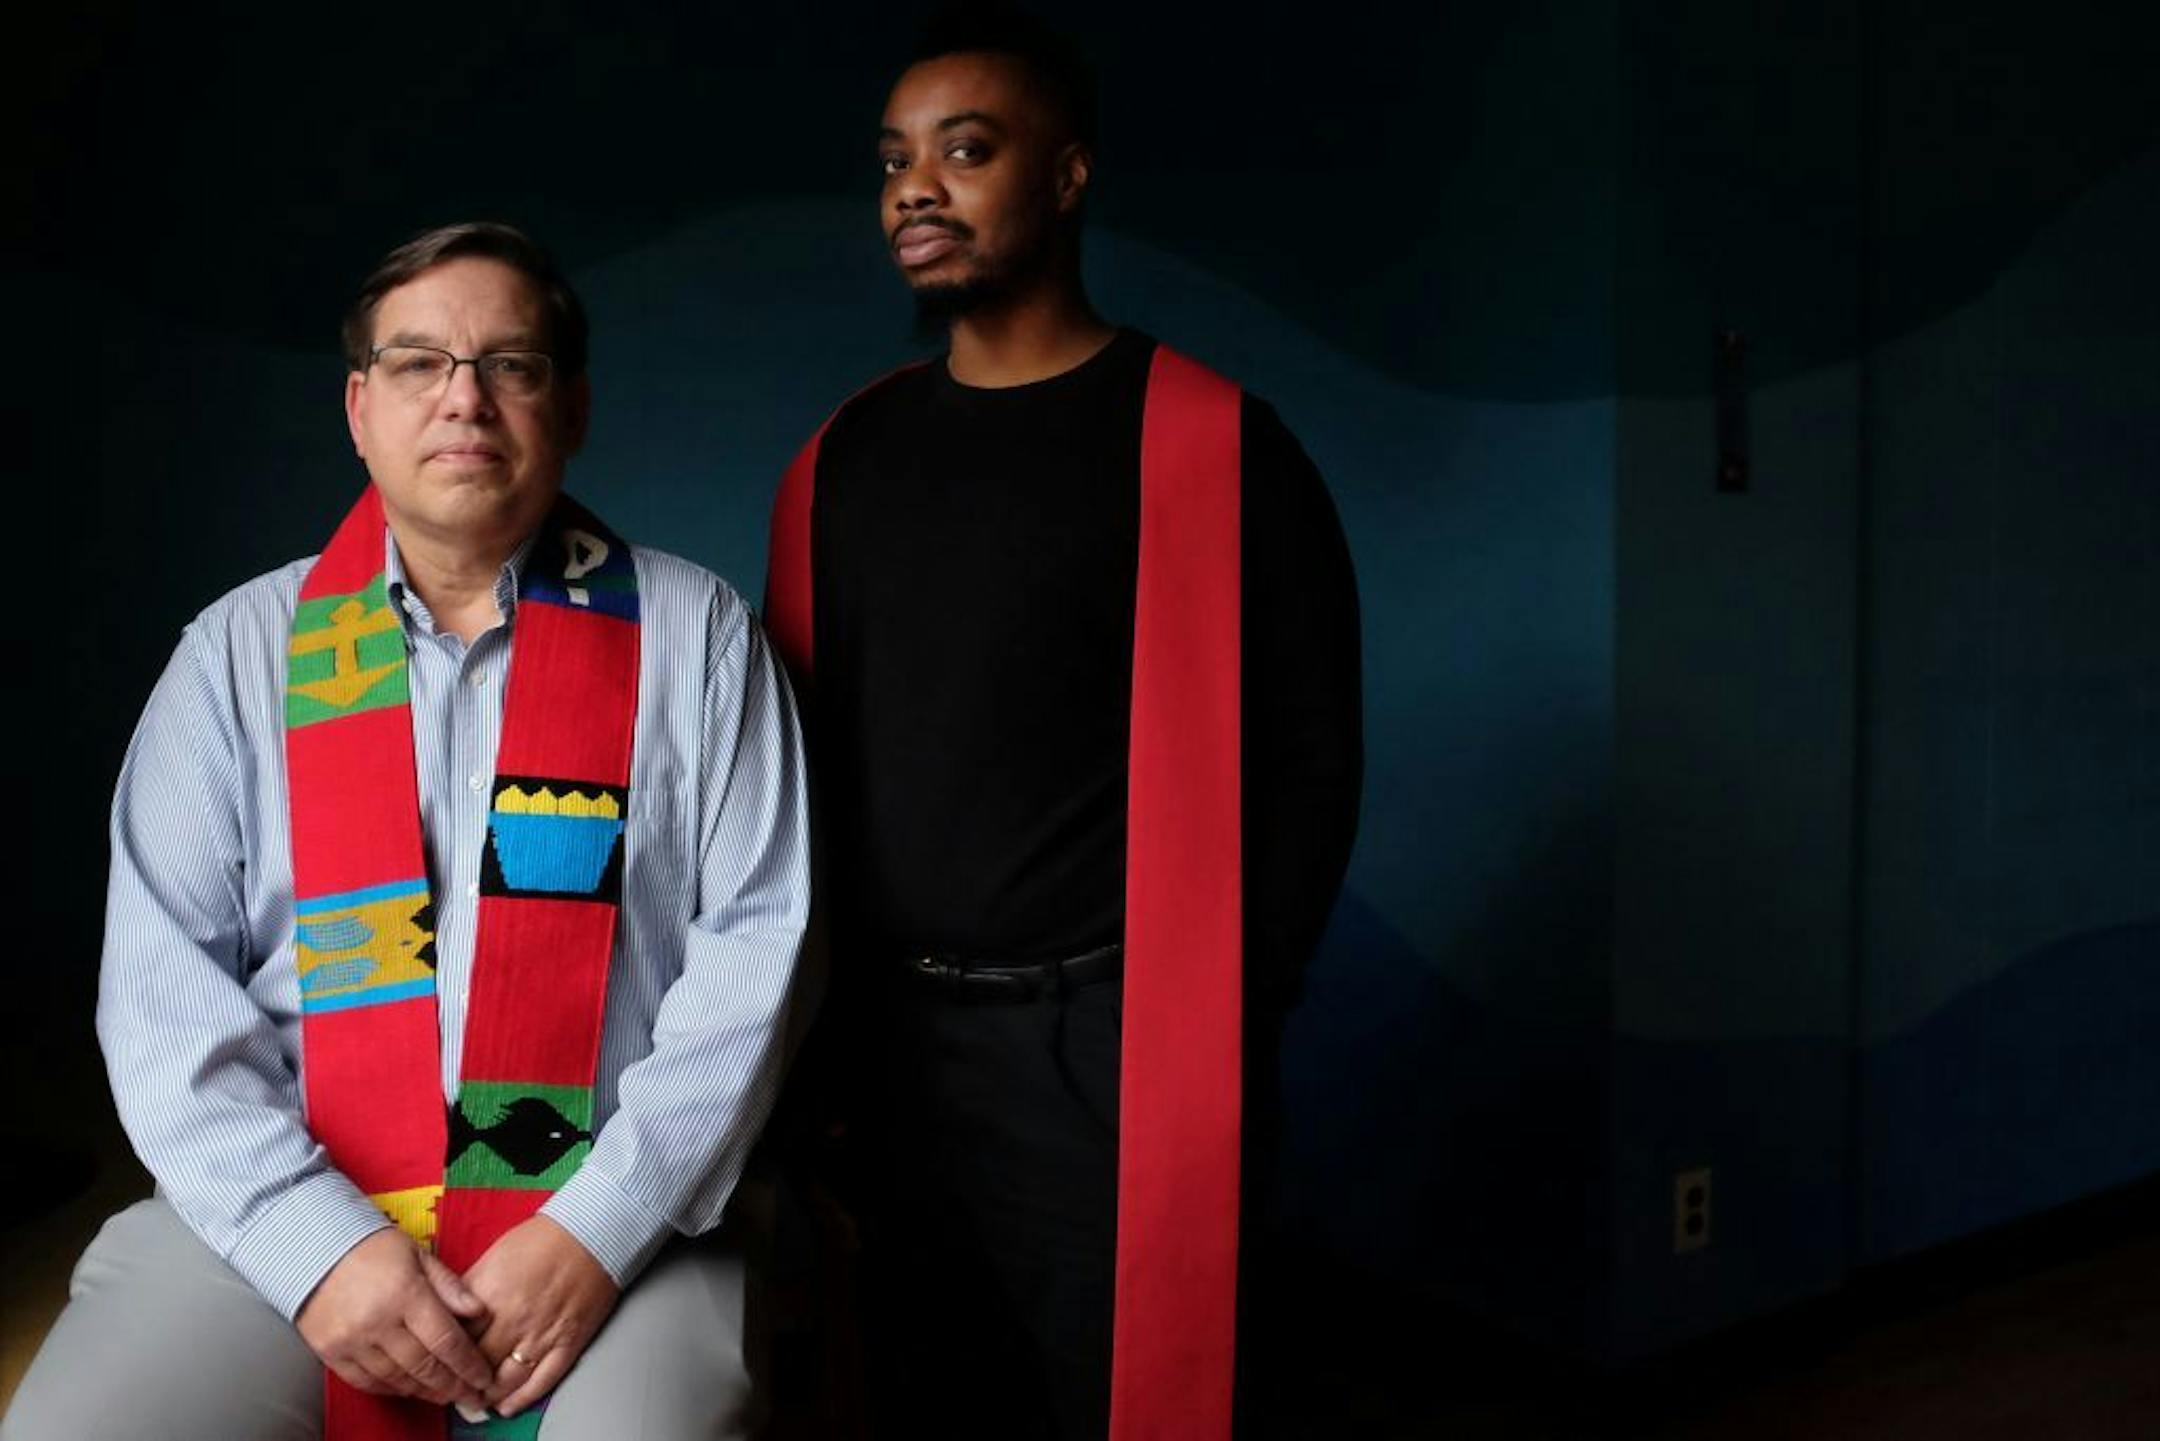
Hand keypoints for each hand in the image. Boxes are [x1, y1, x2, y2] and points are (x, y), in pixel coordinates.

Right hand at [296, 1228, 494, 1406]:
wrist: (314, 1249)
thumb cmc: (372, 1247)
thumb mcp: (418, 1255)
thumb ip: (449, 1285)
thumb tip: (479, 1311)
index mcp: (406, 1294)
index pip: (446, 1341)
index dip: (469, 1365)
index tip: (484, 1378)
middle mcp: (378, 1322)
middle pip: (424, 1366)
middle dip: (452, 1385)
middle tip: (470, 1395)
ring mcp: (352, 1341)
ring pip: (397, 1378)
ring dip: (424, 1390)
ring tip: (444, 1394)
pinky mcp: (330, 1352)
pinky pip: (366, 1381)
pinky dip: (390, 1388)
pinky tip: (408, 1388)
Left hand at [462, 1215, 621, 1417]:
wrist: (592, 1233)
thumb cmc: (543, 1238)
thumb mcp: (493, 1256)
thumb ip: (470, 1289)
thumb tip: (451, 1316)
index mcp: (489, 1295)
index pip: (455, 1338)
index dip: (443, 1355)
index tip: (438, 1363)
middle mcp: (513, 1319)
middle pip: (475, 1364)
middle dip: (461, 1380)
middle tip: (453, 1388)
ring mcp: (542, 1334)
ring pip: (505, 1381)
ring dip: (487, 1395)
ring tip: (477, 1399)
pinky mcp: (568, 1343)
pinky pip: (541, 1381)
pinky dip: (521, 1399)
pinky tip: (507, 1406)